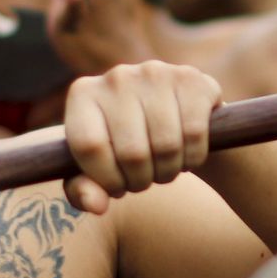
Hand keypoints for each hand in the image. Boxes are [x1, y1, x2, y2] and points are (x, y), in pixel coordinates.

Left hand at [62, 61, 221, 213]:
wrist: (172, 120)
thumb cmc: (125, 150)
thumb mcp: (98, 172)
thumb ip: (83, 191)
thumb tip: (95, 205)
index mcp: (82, 94)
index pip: (89, 146)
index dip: (107, 179)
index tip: (117, 187)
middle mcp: (116, 76)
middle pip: (131, 152)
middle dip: (140, 180)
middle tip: (144, 181)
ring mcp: (155, 72)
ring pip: (166, 145)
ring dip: (168, 171)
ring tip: (163, 169)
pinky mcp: (191, 78)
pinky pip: (194, 133)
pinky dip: (193, 157)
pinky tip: (186, 154)